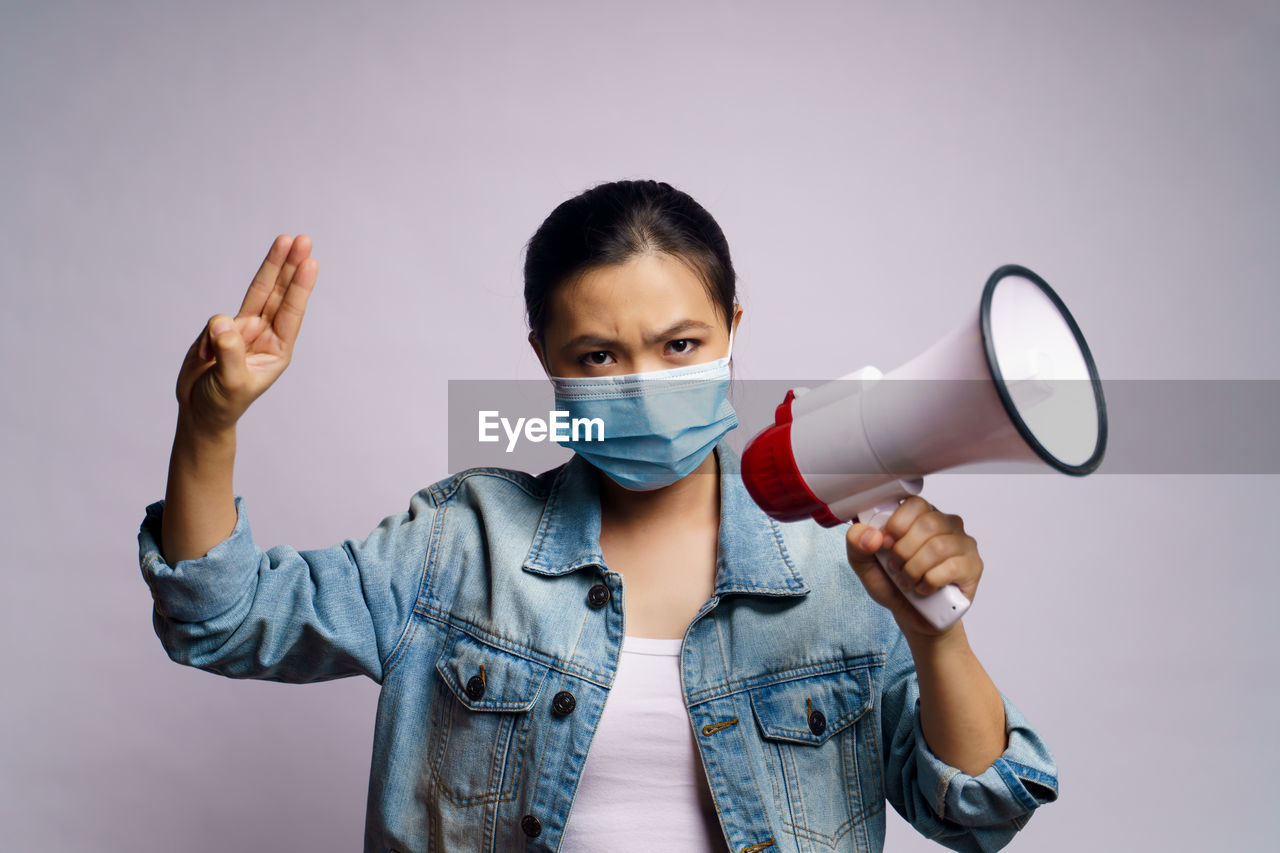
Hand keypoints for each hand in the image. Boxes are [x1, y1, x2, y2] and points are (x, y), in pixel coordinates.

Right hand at [175, 234, 317, 433]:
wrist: (200, 412)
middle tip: (302, 239)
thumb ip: (229, 352)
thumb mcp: (230, 382)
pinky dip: (212, 330)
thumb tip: (223, 321)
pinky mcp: (222, 329)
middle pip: (279, 293)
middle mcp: (265, 335)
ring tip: (285, 239)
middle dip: (290, 266)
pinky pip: (219, 317)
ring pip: (259, 291)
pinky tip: (206, 358)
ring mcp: (244, 329)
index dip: (300, 286)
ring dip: (272, 266)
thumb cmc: (222, 403)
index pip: (291, 312)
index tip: (310, 261)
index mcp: (278, 350)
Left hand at [845, 496, 982, 639]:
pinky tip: (924, 588)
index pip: (915, 504)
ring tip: (907, 582)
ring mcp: (963, 544)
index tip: (886, 545)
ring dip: (915, 569)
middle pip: (929, 524)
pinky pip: (952, 567)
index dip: (897, 525)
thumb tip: (871, 535)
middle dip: (904, 551)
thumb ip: (857, 544)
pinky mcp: (973, 566)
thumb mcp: (865, 565)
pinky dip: (930, 582)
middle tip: (895, 568)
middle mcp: (946, 524)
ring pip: (939, 546)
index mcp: (921, 516)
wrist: (914, 618)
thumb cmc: (893, 585)